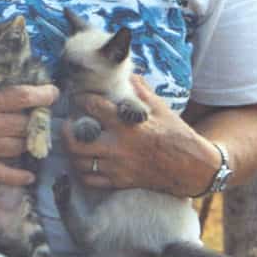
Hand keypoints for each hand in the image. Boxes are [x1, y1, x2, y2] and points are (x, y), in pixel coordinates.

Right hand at [0, 79, 59, 187]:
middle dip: (36, 118)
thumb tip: (18, 81)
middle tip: (42, 113)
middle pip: (23, 124)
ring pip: (17, 146)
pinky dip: (17, 176)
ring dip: (28, 140)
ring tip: (35, 134)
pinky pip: (0, 173)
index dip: (42, 95)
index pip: (22, 98)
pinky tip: (29, 175)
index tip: (54, 92)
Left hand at [60, 76, 216, 195]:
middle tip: (66, 124)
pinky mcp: (120, 181)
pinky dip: (81, 171)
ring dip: (71, 151)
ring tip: (72, 142)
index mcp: (126, 124)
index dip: (81, 99)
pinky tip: (83, 162)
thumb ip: (140, 91)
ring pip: (80, 162)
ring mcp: (117, 166)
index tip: (78, 97)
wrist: (190, 166)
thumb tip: (129, 74)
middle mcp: (118, 146)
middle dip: (66, 130)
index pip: (93, 107)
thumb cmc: (176, 134)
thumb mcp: (160, 108)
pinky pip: (91, 180)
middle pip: (77, 140)